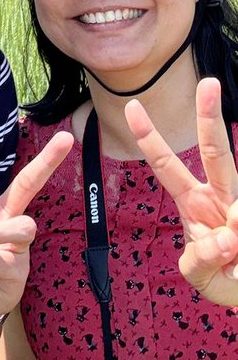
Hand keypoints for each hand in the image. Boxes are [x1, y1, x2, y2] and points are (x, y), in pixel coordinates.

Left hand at [125, 77, 237, 305]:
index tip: (133, 106)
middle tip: (209, 83)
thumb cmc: (220, 276)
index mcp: (194, 201)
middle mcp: (221, 196)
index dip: (149, 138)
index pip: (167, 165)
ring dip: (233, 236)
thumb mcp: (198, 273)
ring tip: (231, 259)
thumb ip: (201, 260)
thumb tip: (227, 237)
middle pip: (216, 151)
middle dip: (210, 118)